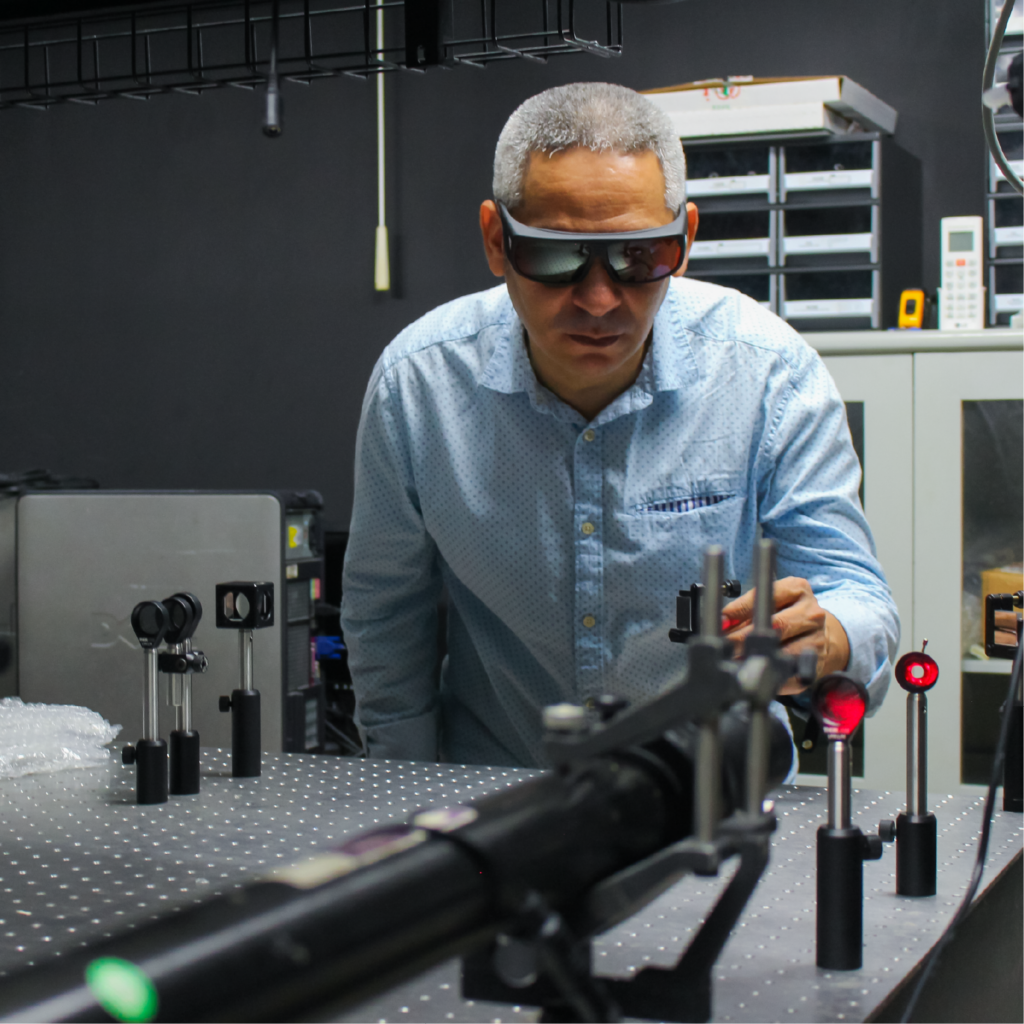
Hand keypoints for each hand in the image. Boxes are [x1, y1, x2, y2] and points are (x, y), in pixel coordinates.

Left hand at [720, 577, 849, 694]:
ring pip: (784, 651)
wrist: (821, 634)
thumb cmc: (787, 614)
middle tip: (724, 645)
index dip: (741, 609)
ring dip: (756, 657)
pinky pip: (790, 672)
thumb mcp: (770, 602)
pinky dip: (769, 673)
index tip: (722, 621)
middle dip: (745, 637)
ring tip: (735, 660)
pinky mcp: (816, 663)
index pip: (767, 596)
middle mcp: (811, 613)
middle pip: (776, 625)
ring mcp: (817, 639)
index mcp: (797, 590)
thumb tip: (723, 622)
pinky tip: (754, 673)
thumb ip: (747, 609)